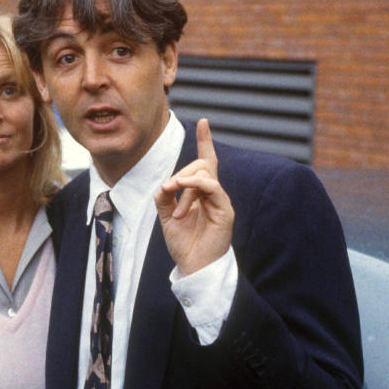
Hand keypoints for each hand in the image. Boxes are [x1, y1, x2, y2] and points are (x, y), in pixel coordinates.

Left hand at [154, 118, 233, 274]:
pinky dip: (194, 185)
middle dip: (181, 174)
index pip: (206, 162)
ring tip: (176, 210)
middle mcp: (213, 195)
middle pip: (202, 164)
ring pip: (205, 173)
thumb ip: (164, 197)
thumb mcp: (165, 216)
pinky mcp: (225, 211)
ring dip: (184, 184)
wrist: (193, 267)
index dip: (205, 141)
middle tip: (168, 194)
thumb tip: (166, 183)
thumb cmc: (183, 244)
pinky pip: (212, 186)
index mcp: (201, 194)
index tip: (203, 122)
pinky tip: (182, 191)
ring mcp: (220, 201)